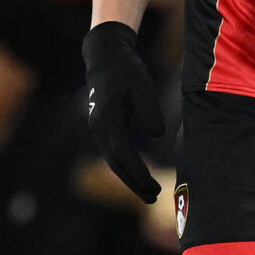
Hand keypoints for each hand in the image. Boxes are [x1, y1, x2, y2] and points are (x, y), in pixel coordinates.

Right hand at [82, 21, 162, 201]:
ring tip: (149, 192)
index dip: (139, 173)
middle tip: (154, 198)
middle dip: (134, 183)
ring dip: (129, 178)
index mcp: (108, 119)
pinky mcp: (101, 126)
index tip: (154, 188)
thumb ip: (150, 109)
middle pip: (116, 164)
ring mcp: (97, 127)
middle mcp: (99, 127)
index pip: (124, 154)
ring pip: (113, 160)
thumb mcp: (143, 85)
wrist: (105, 56)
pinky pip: (112, 152)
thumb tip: (157, 134)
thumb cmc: (127, 69)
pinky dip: (125, 166)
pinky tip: (138, 173)